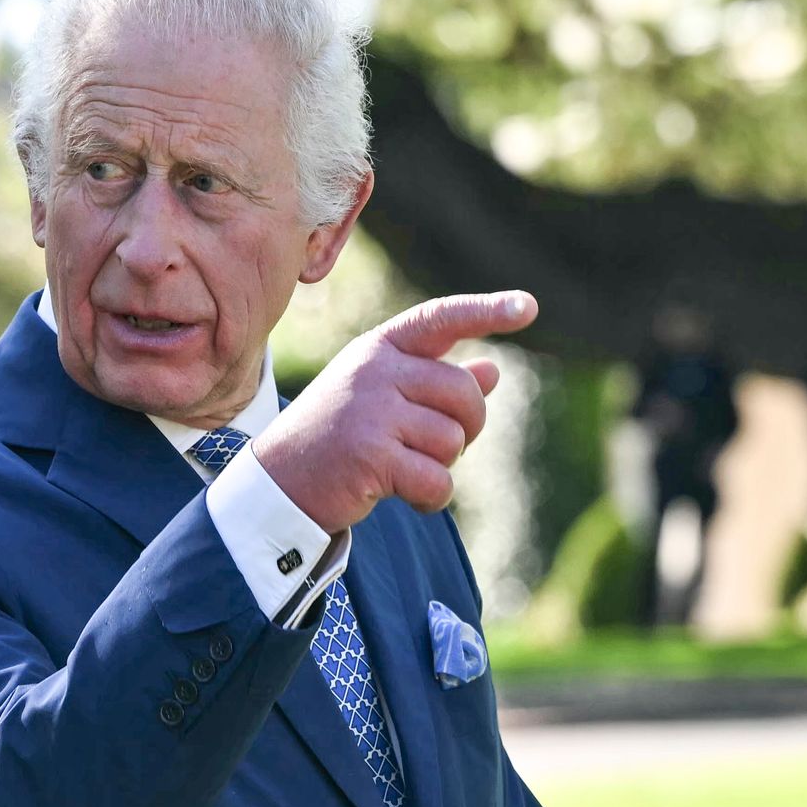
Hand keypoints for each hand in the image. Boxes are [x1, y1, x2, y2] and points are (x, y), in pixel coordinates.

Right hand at [252, 292, 537, 533]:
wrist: (278, 485)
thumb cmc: (337, 439)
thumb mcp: (382, 400)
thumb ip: (435, 384)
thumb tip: (492, 371)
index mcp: (379, 349)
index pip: (440, 319)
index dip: (487, 312)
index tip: (528, 307)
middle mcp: (375, 371)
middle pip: (464, 393)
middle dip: (467, 428)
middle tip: (433, 448)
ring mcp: (372, 411)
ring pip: (453, 440)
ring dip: (439, 466)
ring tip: (401, 469)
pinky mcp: (372, 456)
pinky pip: (437, 480)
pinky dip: (431, 499)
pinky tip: (403, 496)